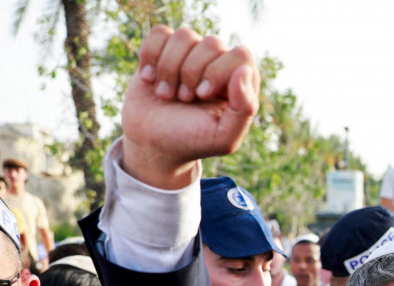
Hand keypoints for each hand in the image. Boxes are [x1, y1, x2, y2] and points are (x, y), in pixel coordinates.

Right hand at [122, 25, 259, 188]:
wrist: (153, 144)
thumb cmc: (191, 141)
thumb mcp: (223, 137)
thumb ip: (244, 109)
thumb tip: (244, 70)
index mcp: (240, 83)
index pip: (240, 55)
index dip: (218, 72)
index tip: (202, 95)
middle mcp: (218, 63)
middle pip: (212, 43)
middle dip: (192, 73)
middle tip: (183, 99)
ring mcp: (191, 54)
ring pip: (185, 36)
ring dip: (169, 68)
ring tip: (166, 94)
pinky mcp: (163, 50)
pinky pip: (159, 33)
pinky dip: (150, 56)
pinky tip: (149, 79)